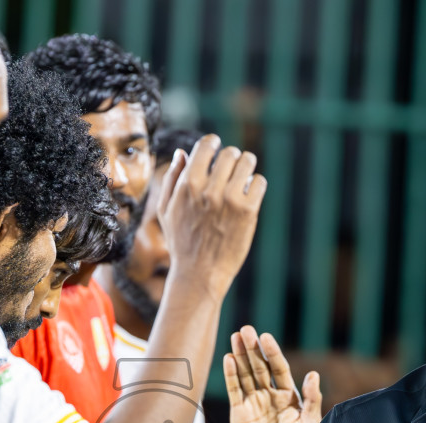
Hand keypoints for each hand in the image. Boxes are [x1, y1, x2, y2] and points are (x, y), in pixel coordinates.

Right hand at [158, 135, 266, 290]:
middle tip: (230, 170)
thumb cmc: (181, 242)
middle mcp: (209, 189)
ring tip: (242, 179)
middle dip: (231, 159)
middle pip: (229, 153)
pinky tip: (248, 196)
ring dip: (246, 167)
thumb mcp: (166, 210)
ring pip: (248, 162)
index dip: (213, 144)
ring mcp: (230, 200)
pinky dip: (255, 186)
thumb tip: (181, 153)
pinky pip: (259, 182)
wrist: (199, 274)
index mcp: (188, 185)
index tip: (216, 149)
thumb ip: (171, 179)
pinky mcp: (248, 211)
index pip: (207, 145)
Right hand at [226, 326, 321, 422]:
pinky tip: (228, 359)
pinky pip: (234, 390)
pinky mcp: (239, 412)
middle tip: (246, 330)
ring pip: (245, 374)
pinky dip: (230, 375)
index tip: (266, 337)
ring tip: (235, 337)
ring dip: (240, 356)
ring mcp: (253, 402)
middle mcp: (269, 394)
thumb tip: (313, 374)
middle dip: (252, 348)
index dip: (272, 352)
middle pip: (259, 366)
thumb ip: (312, 399)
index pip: (278, 368)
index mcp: (287, 394)